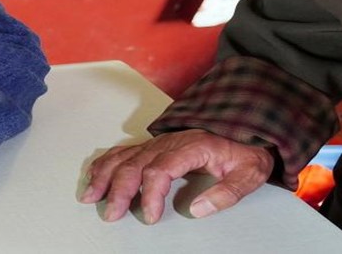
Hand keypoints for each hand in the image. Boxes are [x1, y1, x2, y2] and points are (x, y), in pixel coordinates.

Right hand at [82, 129, 273, 223]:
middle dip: (119, 190)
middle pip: (135, 164)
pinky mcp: (155, 144)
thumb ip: (226, 193)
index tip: (149, 216)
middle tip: (111, 213)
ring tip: (91, 195)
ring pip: (124, 157)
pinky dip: (106, 162)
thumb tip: (198, 210)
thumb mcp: (249, 174)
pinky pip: (124, 151)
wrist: (247, 126)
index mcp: (191, 147)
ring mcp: (159, 142)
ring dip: (105, 176)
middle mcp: (169, 142)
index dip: (150, 195)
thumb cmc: (246, 151)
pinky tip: (95, 174)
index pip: (161, 170)